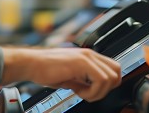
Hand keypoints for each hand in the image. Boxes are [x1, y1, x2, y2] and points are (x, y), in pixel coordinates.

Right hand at [1, 47, 121, 102]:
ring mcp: (86, 57)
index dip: (107, 85)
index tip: (93, 92)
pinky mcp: (81, 62)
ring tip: (82, 93)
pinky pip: (100, 80)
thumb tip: (93, 90)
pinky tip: (78, 91)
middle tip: (90, 94)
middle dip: (107, 89)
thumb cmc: (45, 70)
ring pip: (111, 78)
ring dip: (98, 92)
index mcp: (88, 56)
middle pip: (117, 72)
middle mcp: (89, 54)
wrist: (31, 64)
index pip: (112, 69)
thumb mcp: (70, 77)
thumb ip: (83, 81)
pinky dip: (92, 91)